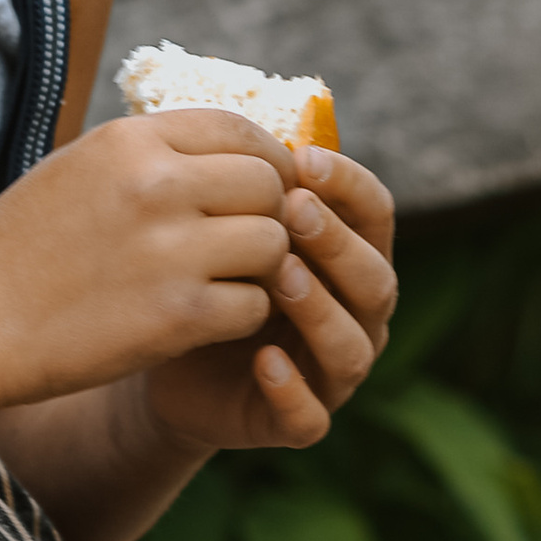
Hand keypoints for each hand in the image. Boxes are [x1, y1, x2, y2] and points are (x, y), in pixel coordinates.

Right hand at [0, 107, 298, 415]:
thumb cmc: (24, 246)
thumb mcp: (81, 167)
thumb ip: (155, 153)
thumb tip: (232, 148)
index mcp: (130, 141)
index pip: (238, 128)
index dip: (268, 157)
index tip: (269, 182)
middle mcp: (156, 185)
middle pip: (268, 185)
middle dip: (269, 213)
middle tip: (247, 240)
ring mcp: (169, 252)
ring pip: (272, 244)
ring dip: (259, 267)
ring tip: (224, 279)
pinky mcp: (177, 317)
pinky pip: (253, 305)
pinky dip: (238, 315)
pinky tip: (204, 318)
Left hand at [140, 140, 397, 454]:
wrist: (165, 353)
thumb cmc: (205, 270)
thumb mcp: (227, 222)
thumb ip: (249, 183)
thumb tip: (251, 120)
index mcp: (351, 256)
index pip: (375, 213)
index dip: (349, 186)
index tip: (303, 159)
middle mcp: (358, 315)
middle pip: (375, 279)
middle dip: (336, 242)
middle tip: (291, 209)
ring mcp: (333, 372)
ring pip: (352, 345)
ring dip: (320, 309)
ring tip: (279, 277)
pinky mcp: (299, 421)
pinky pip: (312, 416)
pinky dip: (293, 390)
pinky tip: (264, 360)